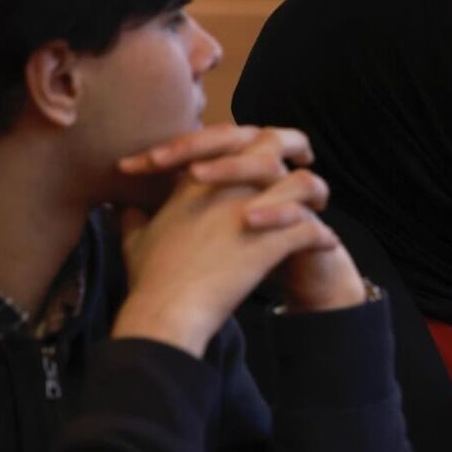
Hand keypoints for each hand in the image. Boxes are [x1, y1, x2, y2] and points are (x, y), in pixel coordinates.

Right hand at [113, 128, 345, 354]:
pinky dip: (323, 237)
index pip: (231, 142)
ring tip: (322, 208)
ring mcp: (252, 210)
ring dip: (317, 195)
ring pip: (304, 183)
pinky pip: (313, 230)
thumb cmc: (150, 278)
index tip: (263, 154)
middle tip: (307, 156)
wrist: (166, 309)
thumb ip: (133, 217)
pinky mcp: (271, 241)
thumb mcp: (135, 240)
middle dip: (295, 144)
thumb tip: (124, 206)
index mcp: (198, 179)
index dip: (249, 144)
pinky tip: (327, 246)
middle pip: (273, 142)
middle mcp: (228, 185)